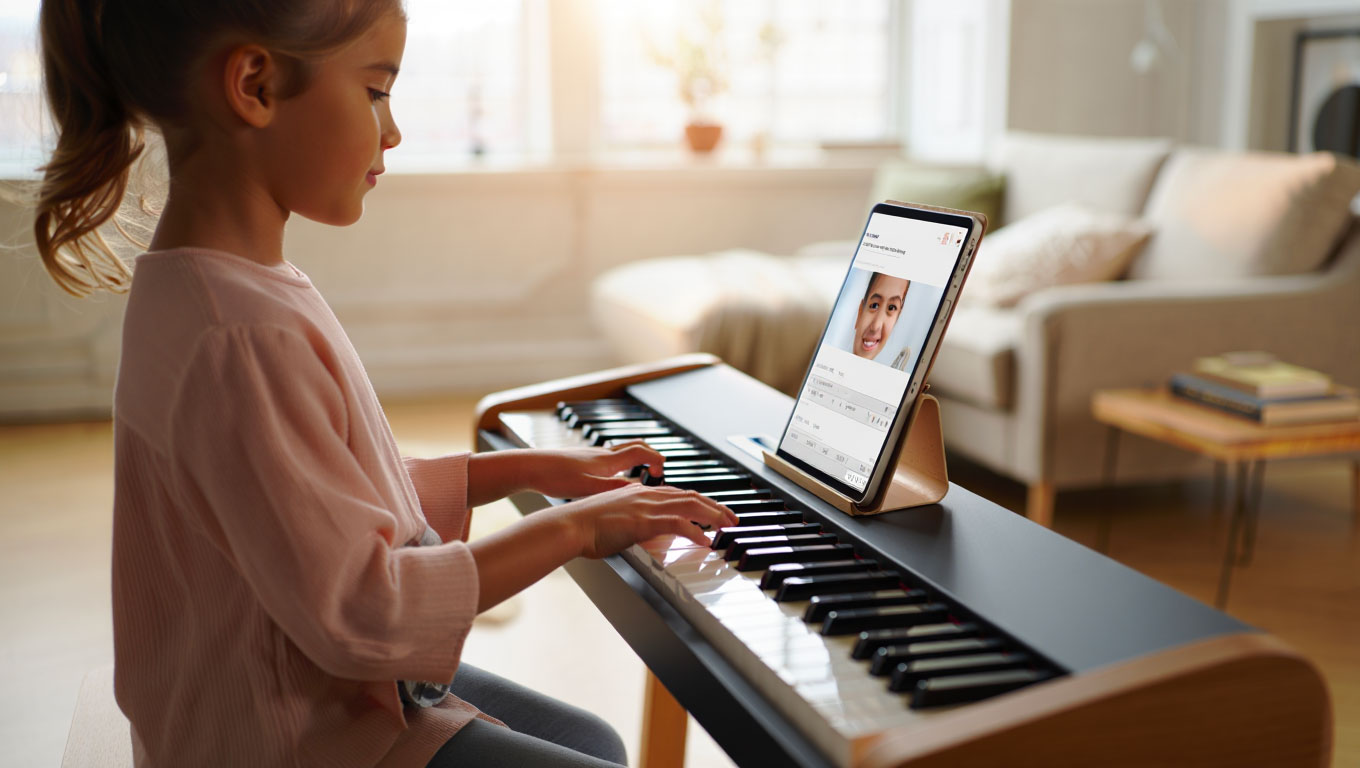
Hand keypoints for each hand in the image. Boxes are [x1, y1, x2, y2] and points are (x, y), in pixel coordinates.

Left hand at [520, 442, 666, 498]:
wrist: (531, 467)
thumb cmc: (556, 477)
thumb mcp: (588, 488)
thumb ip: (614, 489)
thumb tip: (639, 491)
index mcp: (607, 460)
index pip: (640, 452)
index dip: (656, 459)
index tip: (663, 469)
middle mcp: (602, 454)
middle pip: (634, 446)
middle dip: (649, 454)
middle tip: (656, 468)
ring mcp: (591, 455)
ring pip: (620, 451)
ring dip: (634, 458)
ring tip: (638, 474)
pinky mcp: (581, 460)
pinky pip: (607, 458)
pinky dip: (618, 465)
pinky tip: (610, 479)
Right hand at [556, 483, 739, 558]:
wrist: (570, 525)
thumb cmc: (585, 527)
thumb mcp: (614, 521)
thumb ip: (632, 524)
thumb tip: (643, 535)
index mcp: (639, 492)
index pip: (678, 493)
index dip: (699, 502)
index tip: (713, 511)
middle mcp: (646, 494)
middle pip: (690, 496)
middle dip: (715, 507)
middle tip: (731, 518)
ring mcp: (646, 506)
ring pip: (690, 506)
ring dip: (713, 516)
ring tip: (728, 526)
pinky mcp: (644, 520)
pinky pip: (678, 524)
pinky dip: (695, 532)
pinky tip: (706, 541)